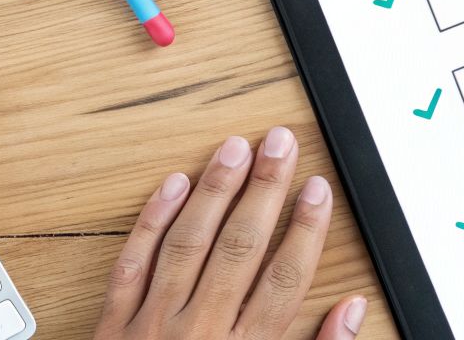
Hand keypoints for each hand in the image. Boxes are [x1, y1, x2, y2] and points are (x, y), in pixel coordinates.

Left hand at [94, 128, 366, 339]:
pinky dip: (151, 222)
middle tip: (281, 143)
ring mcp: (155, 326)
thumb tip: (349, 312)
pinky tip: (173, 184)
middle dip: (266, 189)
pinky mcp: (114, 328)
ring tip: (234, 148)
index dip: (306, 229)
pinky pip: (132, 264)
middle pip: (241, 248)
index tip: (319, 189)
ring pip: (189, 244)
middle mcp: (202, 334)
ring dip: (214, 191)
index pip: (285, 279)